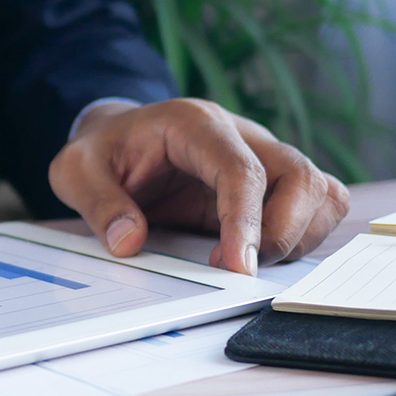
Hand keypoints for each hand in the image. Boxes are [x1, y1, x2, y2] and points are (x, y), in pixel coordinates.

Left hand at [49, 98, 349, 274]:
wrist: (117, 139)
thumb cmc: (103, 153)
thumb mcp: (76, 171)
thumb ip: (99, 204)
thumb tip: (129, 242)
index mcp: (196, 124)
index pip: (242, 169)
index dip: (246, 220)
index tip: (237, 268)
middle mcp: (242, 136)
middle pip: (300, 176)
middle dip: (283, 232)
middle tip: (239, 270)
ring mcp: (263, 158)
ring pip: (320, 191)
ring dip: (298, 236)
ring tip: (248, 262)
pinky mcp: (271, 185)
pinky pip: (317, 205)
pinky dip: (304, 235)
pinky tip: (261, 253)